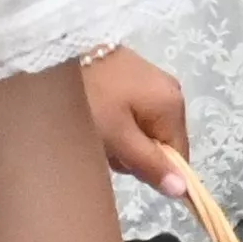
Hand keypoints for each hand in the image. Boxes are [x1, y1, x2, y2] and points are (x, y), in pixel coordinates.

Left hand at [76, 47, 194, 193]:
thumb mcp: (118, 137)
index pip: (179, 155)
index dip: (154, 170)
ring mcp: (151, 81)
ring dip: (121, 138)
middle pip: (160, 142)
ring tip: (95, 129)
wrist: (59, 51)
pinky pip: (132, 113)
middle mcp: (170, 91)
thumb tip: (183, 190)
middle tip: (105, 145)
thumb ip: (150, 164)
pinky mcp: (132, 76)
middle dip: (133, 153)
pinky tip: (95, 116)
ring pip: (143, 129)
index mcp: (173, 105)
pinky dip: (114, 122)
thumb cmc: (92, 98)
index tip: (123, 165)